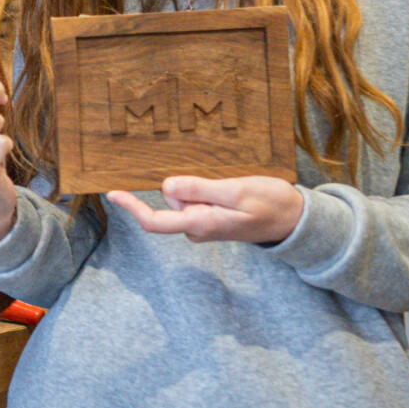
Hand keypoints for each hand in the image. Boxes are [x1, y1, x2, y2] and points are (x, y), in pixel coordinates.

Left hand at [106, 174, 305, 244]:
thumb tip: (166, 186)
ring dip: (199, 186)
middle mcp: (197, 228)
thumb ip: (200, 189)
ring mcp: (204, 224)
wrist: (295, 219)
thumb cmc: (270, 203)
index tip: (113, 193)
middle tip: (220, 180)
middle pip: (171, 202)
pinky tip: (228, 188)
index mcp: (200, 223)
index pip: (155, 221)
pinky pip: (196, 200)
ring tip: (231, 185)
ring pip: (184, 198)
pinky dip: (204, 189)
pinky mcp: (211, 218)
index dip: (132, 207)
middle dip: (184, 185)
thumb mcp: (236, 191)